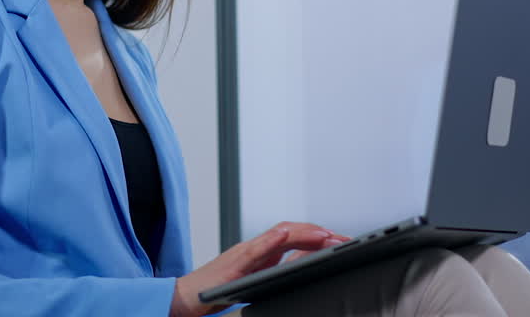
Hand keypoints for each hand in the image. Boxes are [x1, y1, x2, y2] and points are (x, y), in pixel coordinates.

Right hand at [169, 222, 349, 316]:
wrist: (187, 297)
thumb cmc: (217, 289)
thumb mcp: (255, 278)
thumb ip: (277, 267)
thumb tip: (306, 259)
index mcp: (262, 253)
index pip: (295, 236)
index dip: (318, 235)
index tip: (340, 240)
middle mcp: (255, 247)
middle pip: (291, 231)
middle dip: (318, 232)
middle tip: (341, 238)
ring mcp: (244, 253)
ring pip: (277, 235)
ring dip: (303, 232)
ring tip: (323, 234)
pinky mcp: (233, 264)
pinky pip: (254, 249)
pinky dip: (270, 240)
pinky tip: (283, 236)